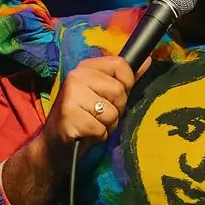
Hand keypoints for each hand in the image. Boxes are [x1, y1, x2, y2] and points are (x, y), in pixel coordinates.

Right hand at [40, 55, 151, 169]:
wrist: (55, 144)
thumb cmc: (85, 117)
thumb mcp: (104, 94)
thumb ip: (125, 78)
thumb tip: (148, 59)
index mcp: (86, 67)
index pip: (120, 65)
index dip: (126, 84)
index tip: (114, 96)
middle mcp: (76, 77)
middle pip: (119, 91)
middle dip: (116, 109)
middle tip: (99, 114)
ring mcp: (71, 96)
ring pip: (112, 112)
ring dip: (107, 125)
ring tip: (92, 124)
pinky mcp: (70, 117)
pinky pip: (101, 129)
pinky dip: (98, 136)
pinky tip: (86, 133)